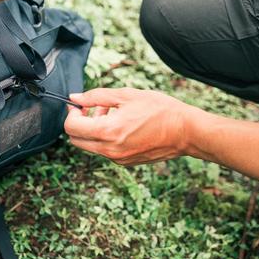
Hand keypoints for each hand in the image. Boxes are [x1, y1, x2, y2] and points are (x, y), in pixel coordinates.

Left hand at [64, 87, 203, 165]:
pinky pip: (104, 151)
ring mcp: (117, 159)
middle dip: (79, 123)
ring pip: (89, 146)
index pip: (71, 127)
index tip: (80, 105)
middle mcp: (110, 150)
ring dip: (92, 130)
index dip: (72, 113)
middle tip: (93, 108)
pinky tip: (121, 125)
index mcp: (108, 132)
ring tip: (111, 113)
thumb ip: (96, 96)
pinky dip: (104, 138)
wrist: (186, 132)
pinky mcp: (125, 162)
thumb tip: (75, 97)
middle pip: (76, 140)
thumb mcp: (126, 95)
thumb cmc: (160, 110)